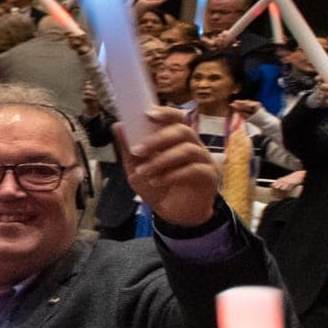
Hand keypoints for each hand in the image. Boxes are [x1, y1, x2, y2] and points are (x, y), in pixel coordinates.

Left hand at [116, 106, 221, 227]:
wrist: (174, 215)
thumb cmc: (158, 187)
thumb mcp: (136, 169)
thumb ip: (129, 149)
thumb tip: (118, 125)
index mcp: (178, 140)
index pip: (178, 118)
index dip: (165, 113)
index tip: (147, 114)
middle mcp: (194, 146)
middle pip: (183, 131)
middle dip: (158, 139)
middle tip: (137, 151)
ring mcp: (204, 160)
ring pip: (188, 150)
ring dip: (161, 160)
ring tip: (143, 171)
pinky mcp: (209, 176)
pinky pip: (193, 170)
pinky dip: (171, 175)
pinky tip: (155, 182)